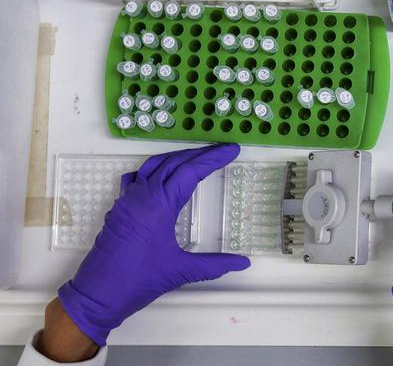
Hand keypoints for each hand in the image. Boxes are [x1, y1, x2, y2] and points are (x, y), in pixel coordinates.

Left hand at [57, 144, 249, 346]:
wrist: (96, 295)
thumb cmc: (136, 281)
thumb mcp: (181, 271)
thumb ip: (215, 265)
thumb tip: (242, 263)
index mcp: (158, 204)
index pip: (190, 171)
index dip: (213, 159)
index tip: (231, 150)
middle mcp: (141, 196)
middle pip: (173, 162)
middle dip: (200, 154)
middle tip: (221, 151)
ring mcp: (127, 200)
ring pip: (154, 166)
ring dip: (177, 158)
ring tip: (198, 158)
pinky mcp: (119, 209)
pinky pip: (137, 178)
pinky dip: (154, 170)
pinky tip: (162, 176)